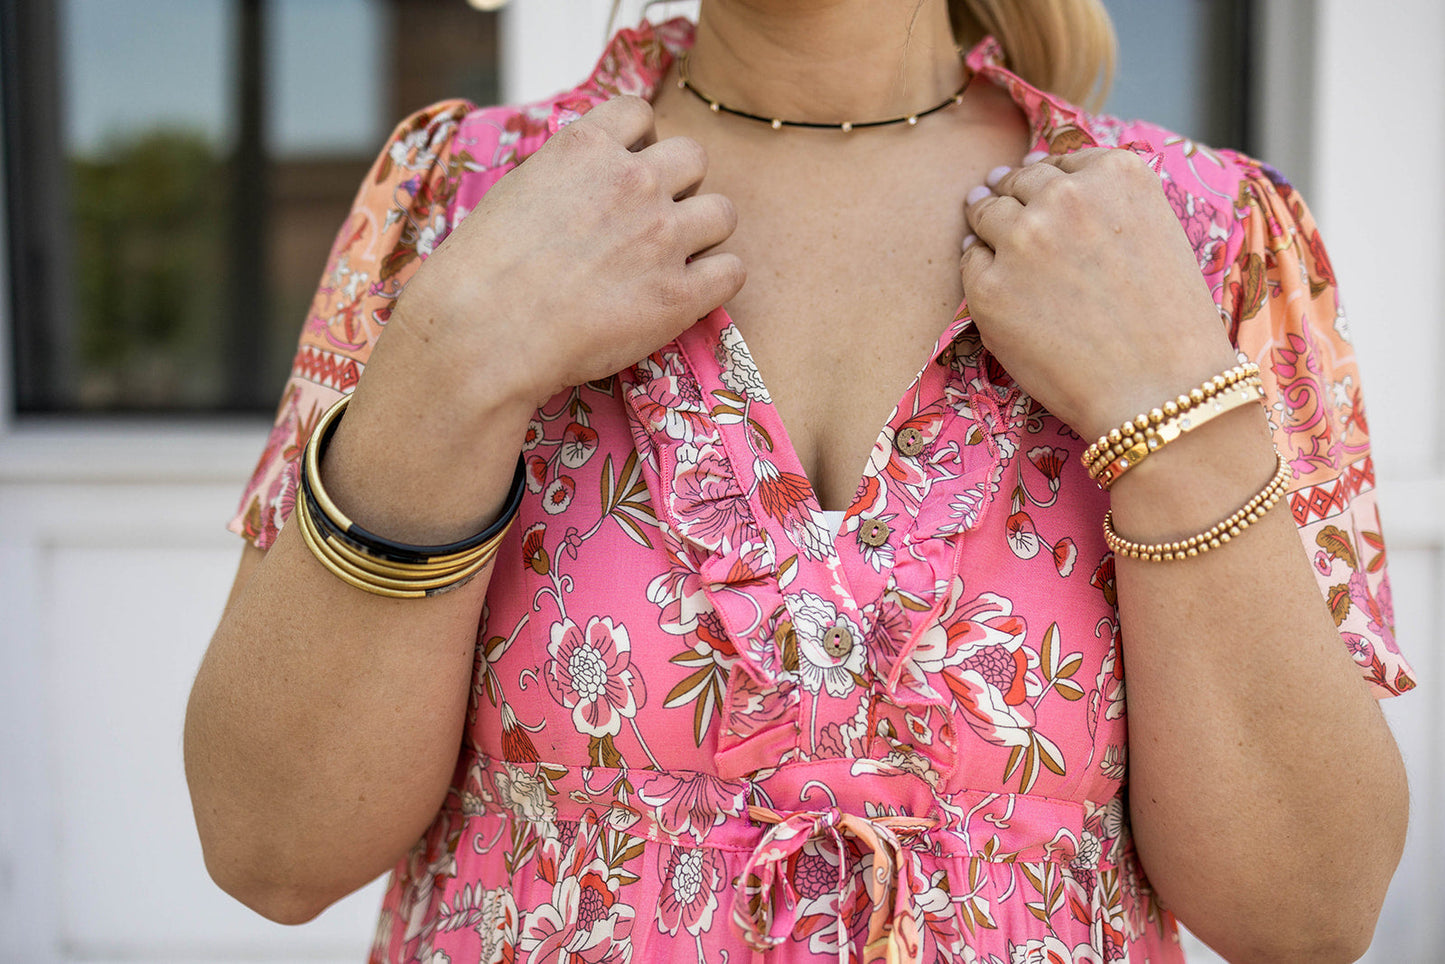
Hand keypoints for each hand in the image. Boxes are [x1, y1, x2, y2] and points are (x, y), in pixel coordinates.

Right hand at [378, 95, 744, 412]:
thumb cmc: (482, 271)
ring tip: (675, 258)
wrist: (485, 330)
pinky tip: (690, 293)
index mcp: (587, 147)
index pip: (639, 113)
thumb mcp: (517, 191)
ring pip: (723, 212)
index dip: (641, 142)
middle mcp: (634, 181)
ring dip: (704, 231)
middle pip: (693, 157)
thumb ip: (566, 177)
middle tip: (652, 221)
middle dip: (678, 185)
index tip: (630, 168)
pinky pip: (732, 271)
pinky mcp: (680, 294)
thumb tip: (586, 188)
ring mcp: (663, 237)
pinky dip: (717, 280)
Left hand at [959, 148, 1238, 441]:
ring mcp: (1021, 240)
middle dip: (1013, 197)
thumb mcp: (1154, 232)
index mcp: (1116, 174)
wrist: (1160, 390)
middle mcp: (1064, 196)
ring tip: (1008, 258)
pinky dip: (980, 272)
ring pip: (985, 212)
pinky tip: (1003, 294)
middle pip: (1018, 181)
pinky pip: (969, 262)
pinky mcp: (988, 286)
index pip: (1059, 161)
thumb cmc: (1166, 322)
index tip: (1045, 203)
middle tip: (1020, 232)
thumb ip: (1103, 201)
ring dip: (988, 226)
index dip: (1047, 183)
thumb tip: (1035, 177)